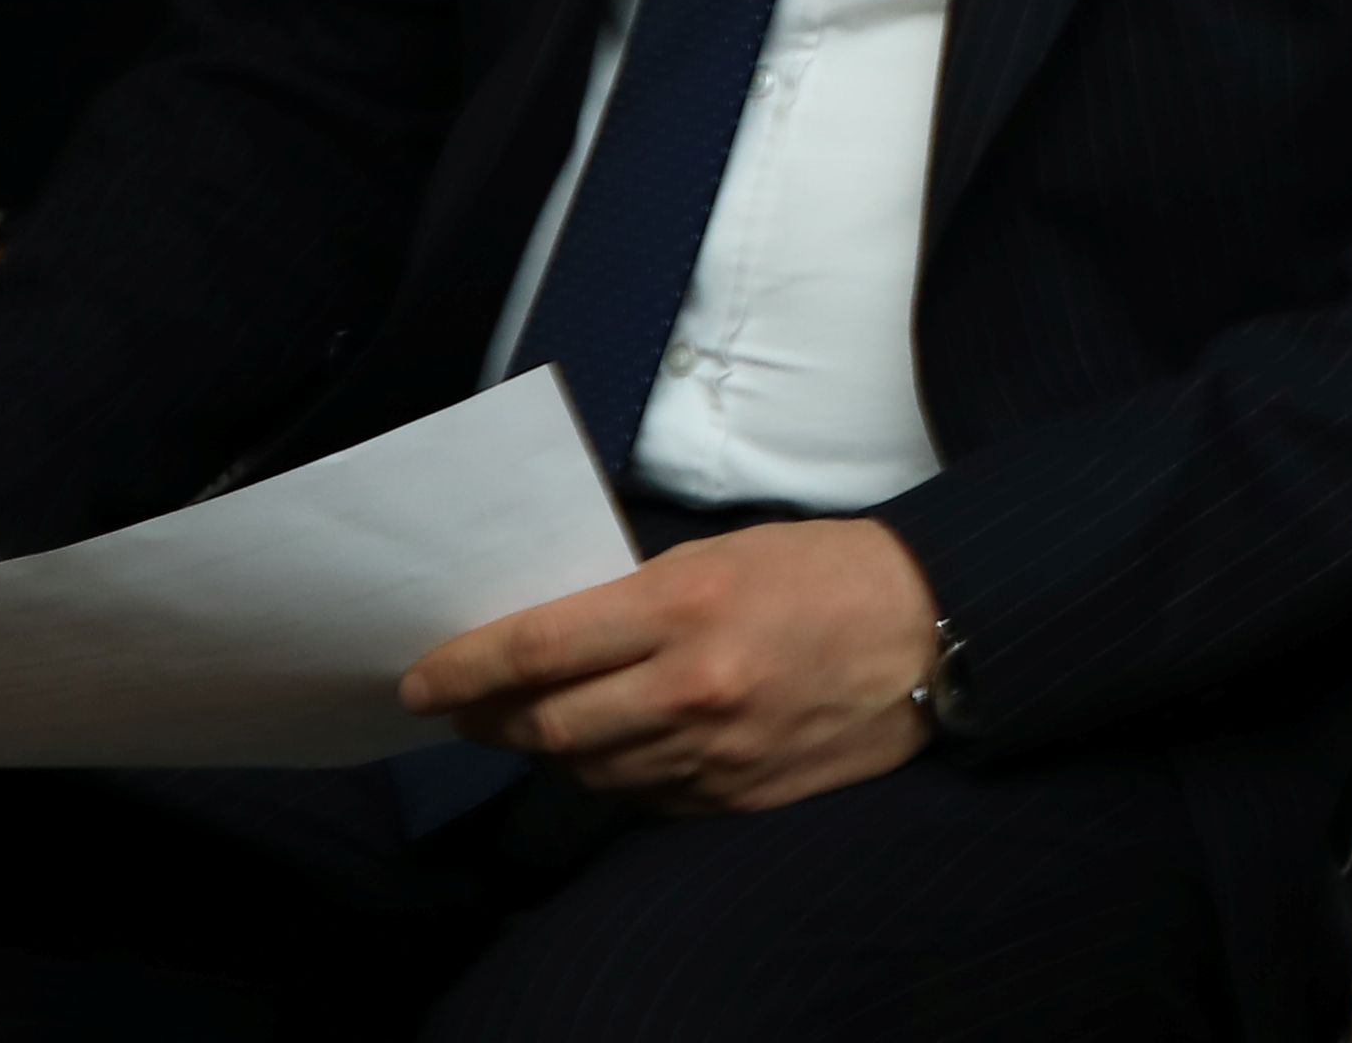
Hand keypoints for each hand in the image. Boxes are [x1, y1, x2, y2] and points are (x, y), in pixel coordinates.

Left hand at [403, 516, 940, 816]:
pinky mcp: (735, 796)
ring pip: (587, 769)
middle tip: (464, 708)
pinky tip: (617, 747)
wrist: (933, 632)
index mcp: (684, 608)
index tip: (418, 679)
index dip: (463, 667)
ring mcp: (713, 753)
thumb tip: (558, 635)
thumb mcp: (726, 555)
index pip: (536, 649)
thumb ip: (639, 597)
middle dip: (489, 719)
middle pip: (545, 726)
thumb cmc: (829, 570)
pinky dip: (615, 772)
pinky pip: (643, 796)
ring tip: (538, 725)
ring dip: (548, 748)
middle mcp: (690, 689)